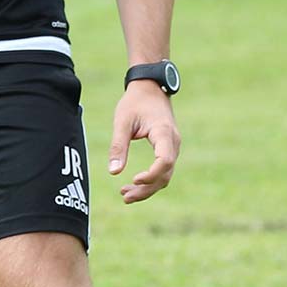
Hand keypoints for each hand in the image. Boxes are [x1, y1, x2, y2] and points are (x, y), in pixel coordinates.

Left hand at [107, 82, 179, 202]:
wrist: (150, 89)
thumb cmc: (135, 103)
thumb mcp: (122, 122)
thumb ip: (118, 146)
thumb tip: (113, 172)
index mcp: (164, 133)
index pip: (164, 161)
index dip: (151, 174)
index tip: (134, 179)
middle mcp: (173, 143)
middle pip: (165, 173)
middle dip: (146, 188)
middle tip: (125, 197)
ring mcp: (172, 147)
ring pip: (165, 175)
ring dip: (148, 188)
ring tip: (125, 196)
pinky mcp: (167, 149)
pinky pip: (163, 170)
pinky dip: (150, 180)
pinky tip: (133, 185)